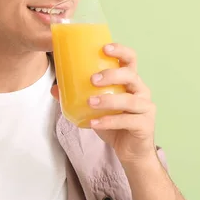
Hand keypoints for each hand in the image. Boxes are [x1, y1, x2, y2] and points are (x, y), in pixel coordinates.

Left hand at [50, 43, 157, 164]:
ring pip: (129, 100)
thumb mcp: (95, 109)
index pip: (130, 59)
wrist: (130, 152)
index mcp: (130, 81)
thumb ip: (77, 96)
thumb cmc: (115, 124)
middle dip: (111, 75)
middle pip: (131, 75)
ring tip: (90, 102)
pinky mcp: (145, 125)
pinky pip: (127, 121)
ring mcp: (145, 108)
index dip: (120, 50)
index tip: (104, 48)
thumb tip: (54, 87)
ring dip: (108, 100)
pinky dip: (109, 121)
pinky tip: (94, 123)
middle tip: (92, 80)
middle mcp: (141, 91)